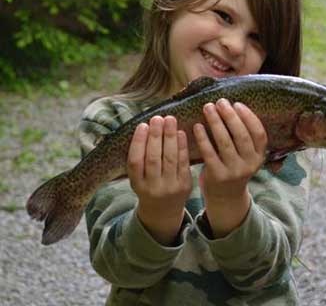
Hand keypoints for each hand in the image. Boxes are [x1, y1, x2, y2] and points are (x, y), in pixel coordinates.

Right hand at [127, 115, 192, 244]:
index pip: (135, 162)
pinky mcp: (185, 185)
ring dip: (170, 137)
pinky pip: (183, 163)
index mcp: (137, 184)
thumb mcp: (138, 178)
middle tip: (158, 118)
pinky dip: (182, 146)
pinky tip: (180, 132)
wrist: (164, 212)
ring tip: (169, 119)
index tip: (142, 125)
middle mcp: (153, 188)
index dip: (138, 142)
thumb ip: (139, 158)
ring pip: (170, 159)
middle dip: (156, 136)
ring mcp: (170, 188)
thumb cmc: (149, 186)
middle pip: (153, 159)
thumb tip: (146, 127)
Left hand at [193, 99, 267, 236]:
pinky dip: (203, 137)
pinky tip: (197, 126)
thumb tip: (231, 105)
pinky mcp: (218, 175)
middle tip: (219, 101)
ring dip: (215, 122)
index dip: (249, 117)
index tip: (237, 104)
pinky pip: (209, 152)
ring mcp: (234, 171)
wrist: (225, 196)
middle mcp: (249, 164)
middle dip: (229, 116)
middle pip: (241, 135)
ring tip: (208, 108)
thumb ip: (244, 135)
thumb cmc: (233, 166)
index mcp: (259, 156)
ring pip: (225, 142)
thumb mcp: (246, 155)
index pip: (259, 134)